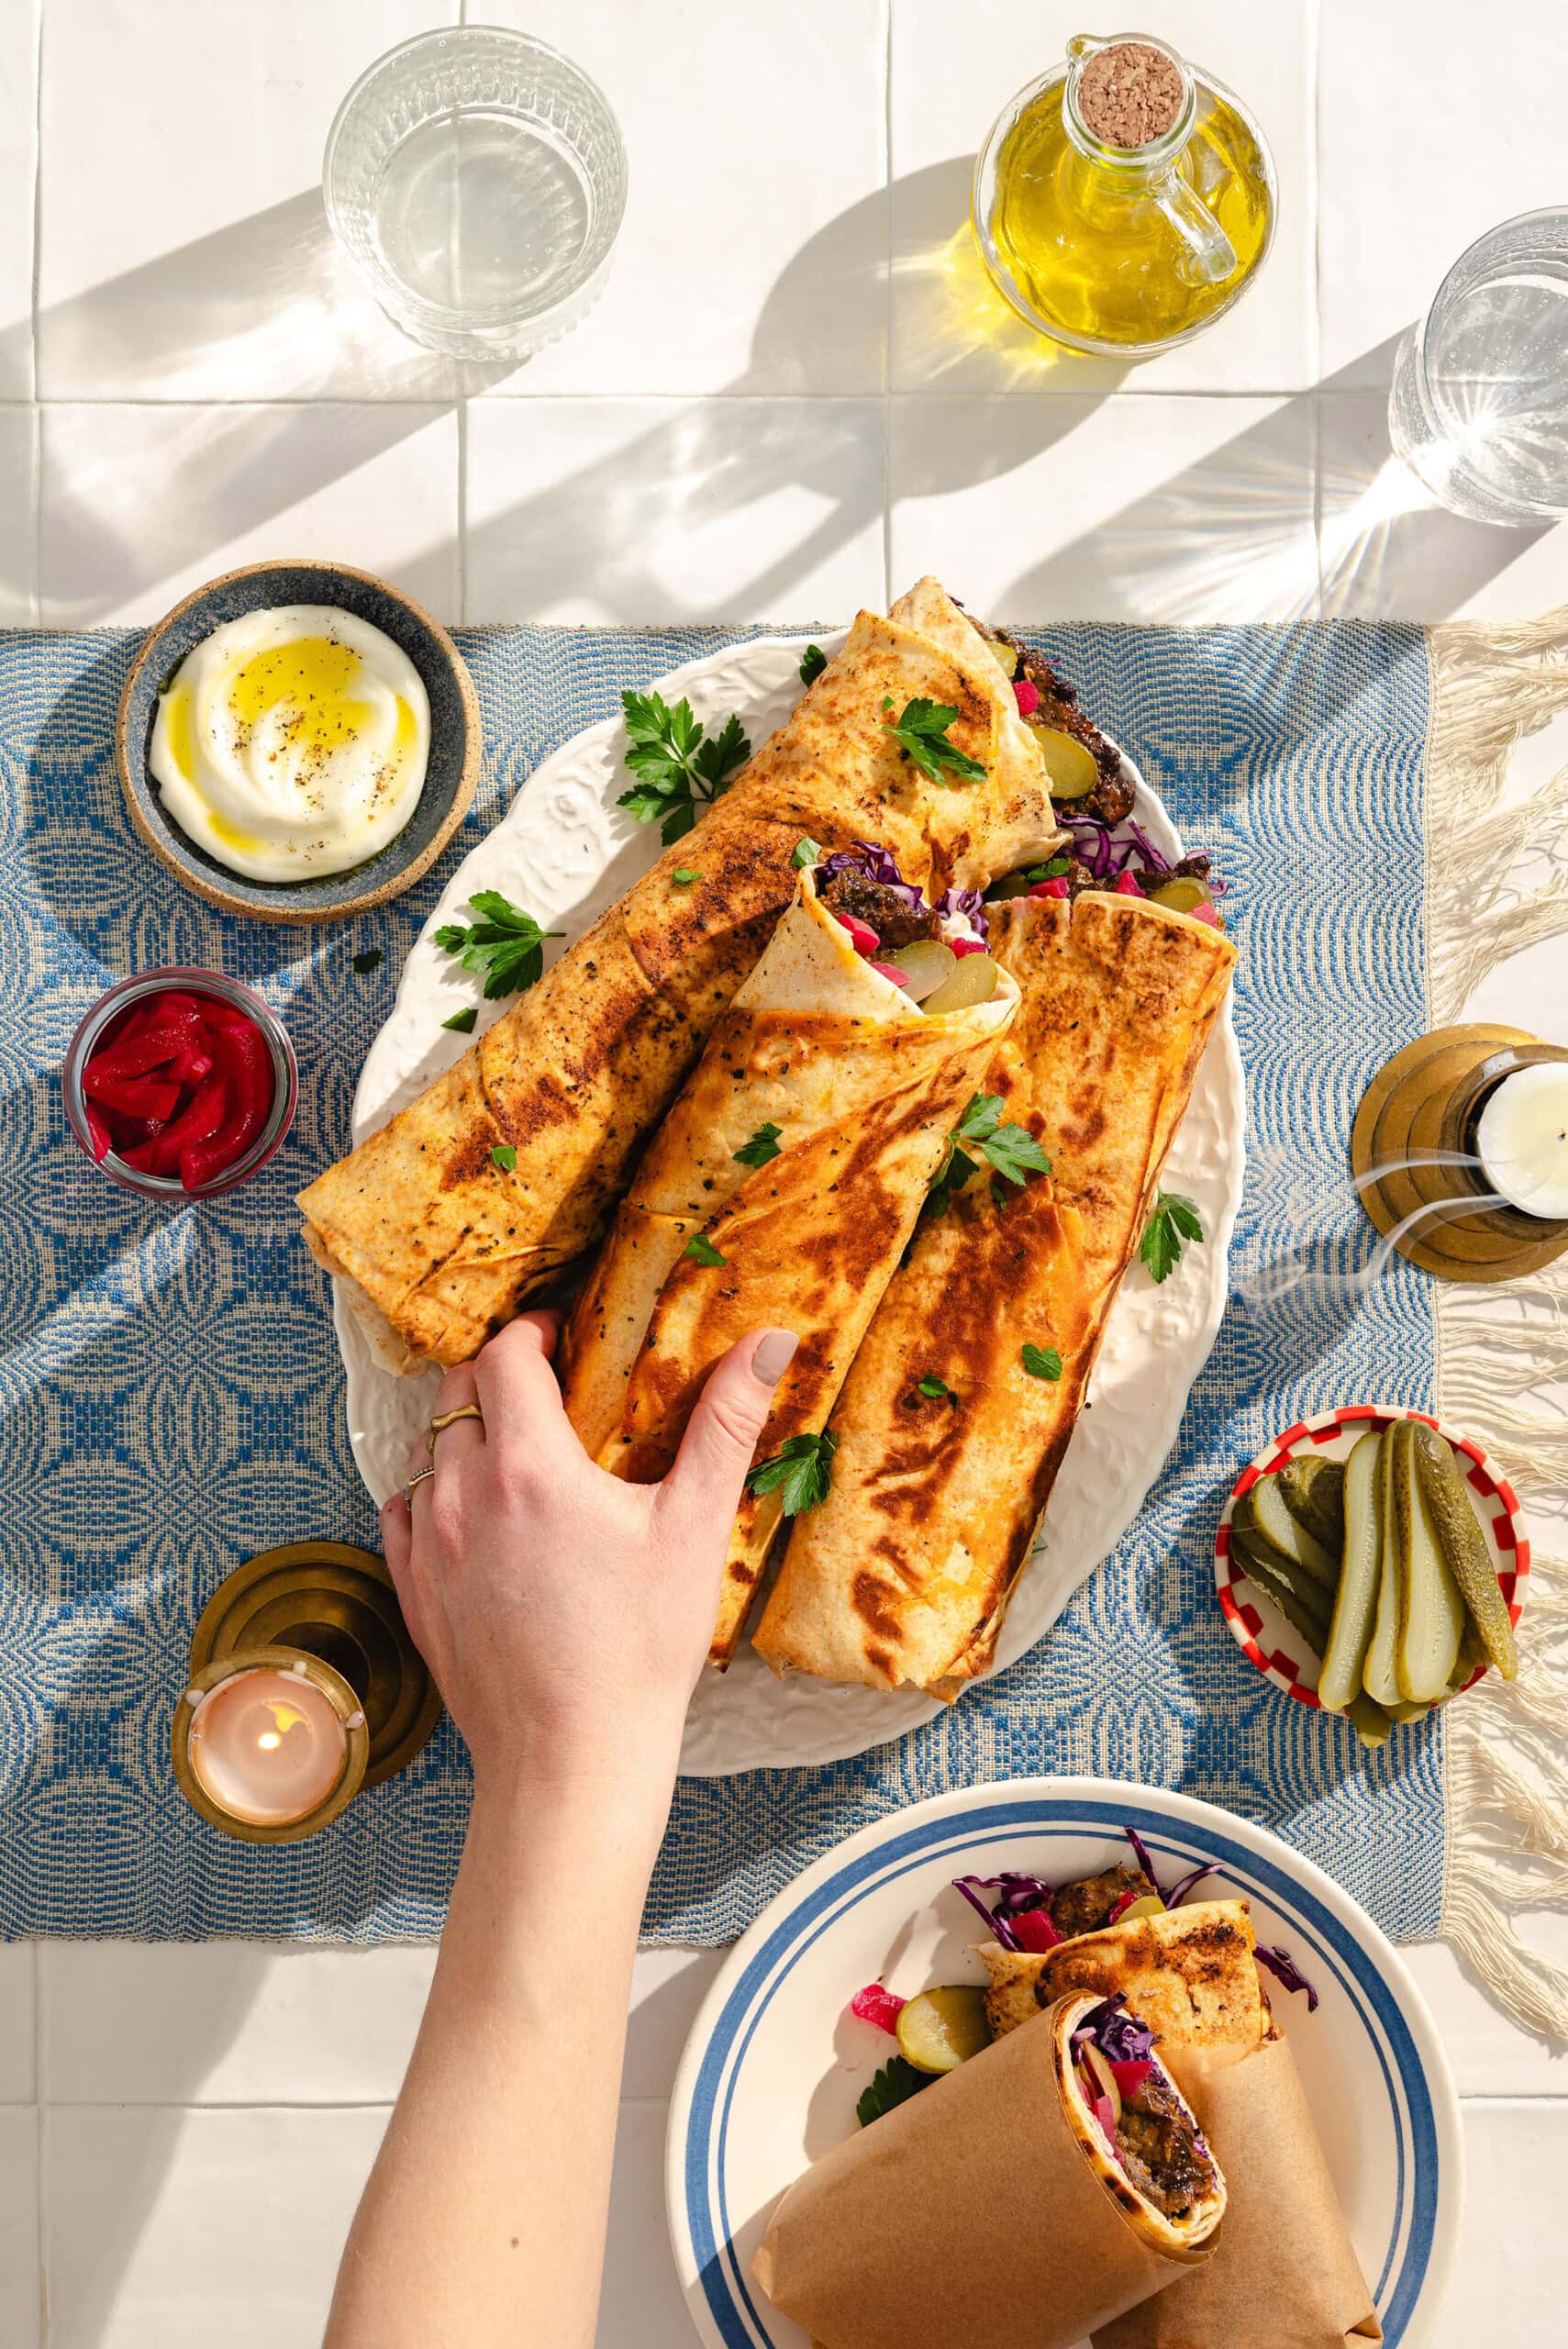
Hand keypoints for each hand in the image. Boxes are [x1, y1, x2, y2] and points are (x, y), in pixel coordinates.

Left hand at [381, 1314, 797, 1798]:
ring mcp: (428, 1546)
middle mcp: (463, 1495)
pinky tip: (475, 1512)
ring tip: (516, 1449)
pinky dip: (432, 1492)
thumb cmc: (639, 1649)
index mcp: (530, 1466)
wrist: (573, 1758)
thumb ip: (726, 1423)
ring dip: (463, 1432)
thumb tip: (770, 1342)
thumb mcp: (695, 1527)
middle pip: (456, 1392)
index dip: (533, 1333)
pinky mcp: (413, 1591)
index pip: (504, 1355)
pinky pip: (402, 1510)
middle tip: (546, 1388)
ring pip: (425, 1449)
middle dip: (497, 1374)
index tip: (564, 1340)